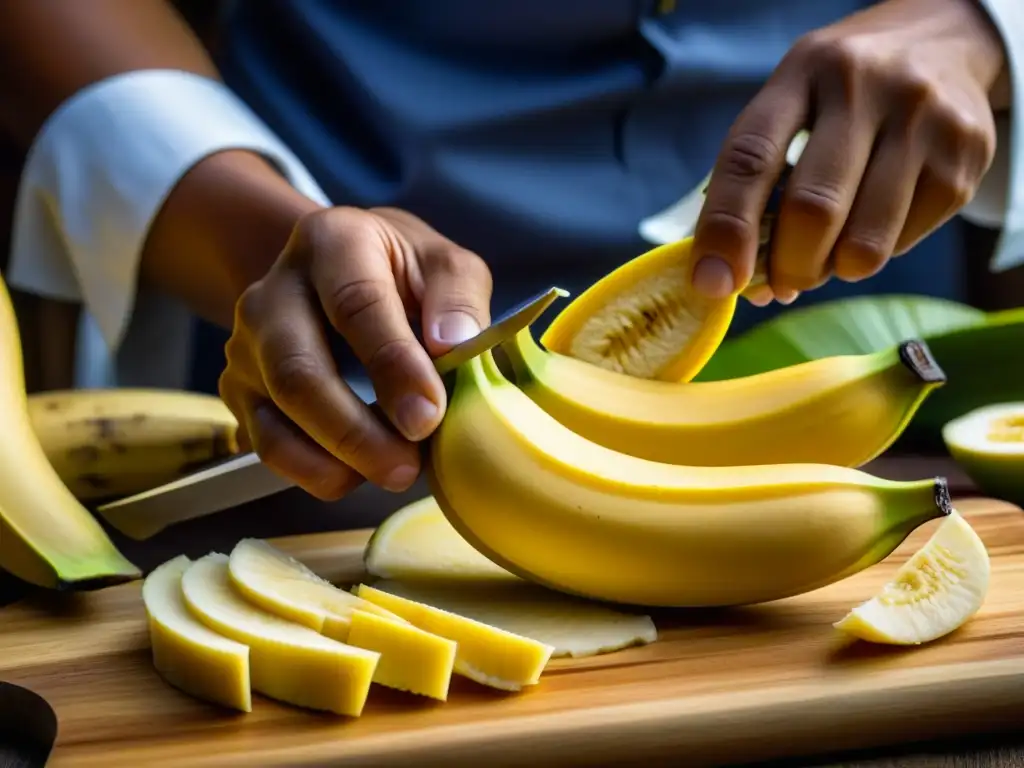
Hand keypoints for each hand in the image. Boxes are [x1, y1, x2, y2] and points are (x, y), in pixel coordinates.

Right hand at [219, 207, 492, 499]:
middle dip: (355, 431)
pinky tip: (358, 473)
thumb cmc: (402, 273)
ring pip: (276, 416)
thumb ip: (457, 298)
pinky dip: (315, 471)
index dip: (392, 364)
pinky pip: (267, 445)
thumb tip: (453, 346)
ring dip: (336, 460)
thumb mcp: (444, 265)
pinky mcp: (240, 390)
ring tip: (395, 472)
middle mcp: (274, 292)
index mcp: (331, 243)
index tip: (429, 414)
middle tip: (409, 467)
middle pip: (298, 372)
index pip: (355, 305)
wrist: (339, 271)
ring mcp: (248, 344)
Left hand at [690, 0, 1007, 305]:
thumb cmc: (840, 94)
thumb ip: (756, 182)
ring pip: (863, 242)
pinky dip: (873, 254)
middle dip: (786, 266)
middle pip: (812, 209)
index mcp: (803, 73)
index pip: (751, 158)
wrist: (942, 42)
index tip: (712, 281)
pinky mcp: (965, 157)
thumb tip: (736, 280)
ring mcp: (924, 119)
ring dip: (832, 270)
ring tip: (825, 255)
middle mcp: (866, 88)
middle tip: (779, 282)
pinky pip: (903, 244)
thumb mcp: (791, 104)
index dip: (727, 228)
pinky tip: (871, 223)